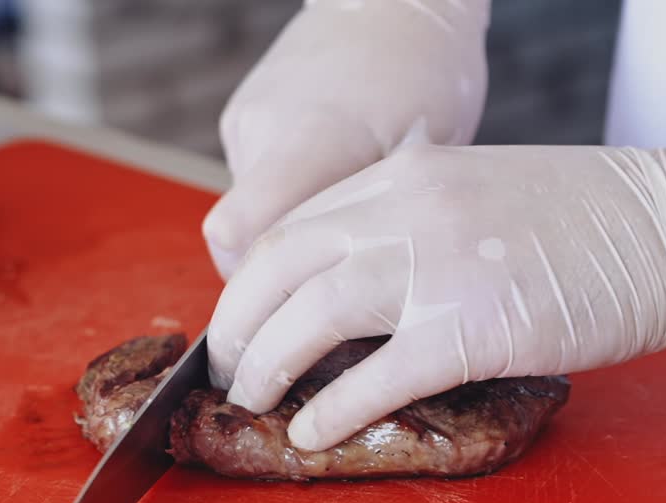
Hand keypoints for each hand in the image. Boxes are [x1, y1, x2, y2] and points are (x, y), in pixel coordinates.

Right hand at [202, 0, 490, 277]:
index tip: (287, 309)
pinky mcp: (241, 114)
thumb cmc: (427, 75)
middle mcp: (265, 130)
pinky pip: (254, 179)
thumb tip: (358, 301)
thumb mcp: (422, 159)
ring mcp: (247, 120)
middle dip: (276, 272)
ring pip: (249, 212)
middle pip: (241, 238)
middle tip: (328, 275)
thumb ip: (377, 225)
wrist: (394, 1)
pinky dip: (284, 195)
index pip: (238, 237)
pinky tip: (326, 179)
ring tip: (339, 214)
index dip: (252, 288)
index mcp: (312, 140)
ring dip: (286, 230)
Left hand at [207, 143, 665, 450]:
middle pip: (280, 264)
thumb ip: (412, 214)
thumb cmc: (591, 217)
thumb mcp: (479, 186)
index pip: (295, 223)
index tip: (243, 317)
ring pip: (312, 315)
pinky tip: (311, 432)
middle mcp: (408, 209)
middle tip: (228, 367)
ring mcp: (438, 266)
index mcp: (408, 172)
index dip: (254, 278)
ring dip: (268, 364)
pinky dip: (332, 410)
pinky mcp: (473, 328)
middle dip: (238, 323)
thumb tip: (358, 268)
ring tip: (251, 400)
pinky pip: (377, 377)